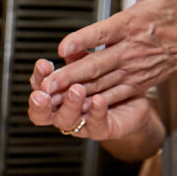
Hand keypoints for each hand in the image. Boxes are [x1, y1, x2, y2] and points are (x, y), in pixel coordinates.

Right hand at [28, 58, 150, 140]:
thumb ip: (78, 57)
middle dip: (41, 103)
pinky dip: (95, 113)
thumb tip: (68, 46)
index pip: (40, 89)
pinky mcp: (102, 129)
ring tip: (77, 89)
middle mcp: (65, 111)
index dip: (39, 78)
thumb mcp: (92, 64)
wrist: (138, 99)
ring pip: (66, 121)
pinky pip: (96, 125)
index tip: (44, 65)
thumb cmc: (110, 81)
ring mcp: (81, 123)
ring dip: (70, 105)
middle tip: (46, 90)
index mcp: (58, 94)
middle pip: (41, 114)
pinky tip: (98, 99)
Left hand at [39, 0, 176, 105]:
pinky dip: (93, 104)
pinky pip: (112, 95)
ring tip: (51, 99)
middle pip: (97, 65)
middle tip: (46, 84)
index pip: (103, 33)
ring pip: (100, 84)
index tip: (61, 47)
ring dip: (75, 93)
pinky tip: (74, 109)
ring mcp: (133, 69)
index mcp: (133, 24)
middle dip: (70, 76)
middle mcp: (131, 49)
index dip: (82, 40)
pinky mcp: (136, 83)